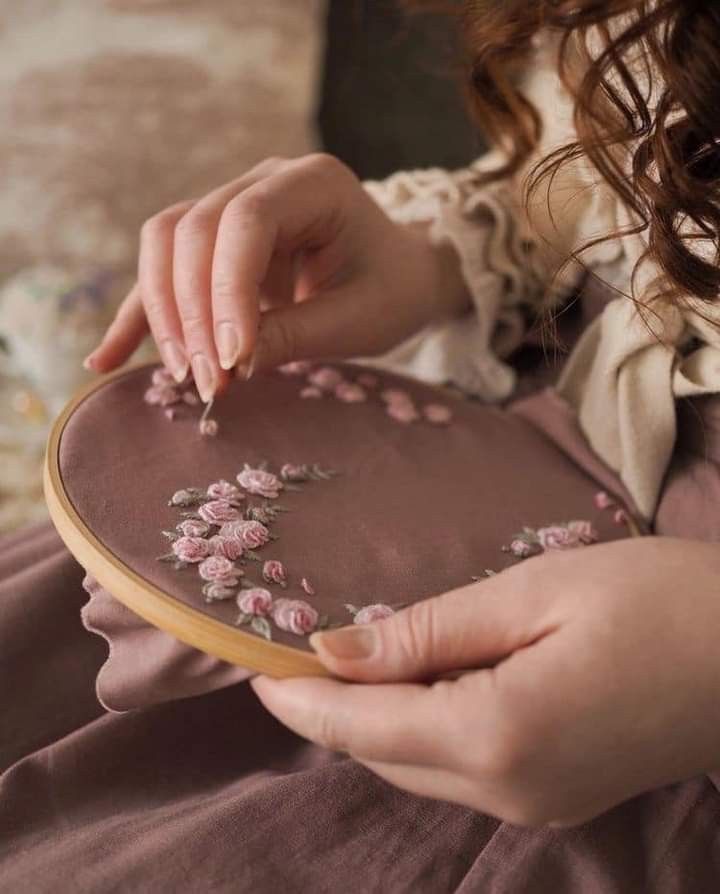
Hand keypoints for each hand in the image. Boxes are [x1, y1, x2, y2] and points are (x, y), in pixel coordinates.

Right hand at [85, 154, 468, 399]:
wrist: (401, 276)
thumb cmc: (391, 291)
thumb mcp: (359, 319)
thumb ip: (294, 335)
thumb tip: (227, 365)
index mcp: (312, 183)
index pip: (245, 222)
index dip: (227, 291)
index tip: (233, 359)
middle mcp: (263, 183)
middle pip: (192, 230)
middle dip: (193, 312)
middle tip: (211, 383)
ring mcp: (233, 207)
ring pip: (165, 244)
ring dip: (164, 314)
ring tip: (183, 377)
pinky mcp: (215, 246)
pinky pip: (165, 274)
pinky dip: (139, 317)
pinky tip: (106, 359)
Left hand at [252, 537, 719, 826]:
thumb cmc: (655, 600)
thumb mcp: (534, 591)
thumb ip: (428, 629)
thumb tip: (336, 651)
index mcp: (496, 734)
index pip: (359, 725)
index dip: (297, 696)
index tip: (250, 664)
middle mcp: (506, 790)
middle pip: (378, 751)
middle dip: (327, 705)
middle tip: (292, 644)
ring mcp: (532, 804)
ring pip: (413, 764)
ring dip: (371, 716)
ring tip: (348, 655)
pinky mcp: (551, 796)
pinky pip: (454, 768)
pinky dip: (418, 726)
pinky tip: (419, 678)